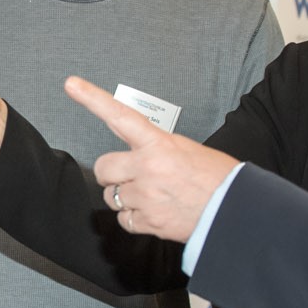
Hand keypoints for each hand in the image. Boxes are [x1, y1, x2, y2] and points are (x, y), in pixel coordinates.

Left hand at [65, 76, 241, 242]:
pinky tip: (153, 212)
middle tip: (127, 174)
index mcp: (159, 145)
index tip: (72, 85)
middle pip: (103, 167)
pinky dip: (134, 218)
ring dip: (125, 196)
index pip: (119, 116)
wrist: (235, 211)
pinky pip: (123, 219)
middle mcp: (147, 169)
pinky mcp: (148, 222)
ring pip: (112, 196)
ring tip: (151, 195)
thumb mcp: (188, 150)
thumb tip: (140, 152)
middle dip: (110, 173)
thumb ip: (157, 149)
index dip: (92, 98)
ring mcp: (145, 197)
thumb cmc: (218, 178)